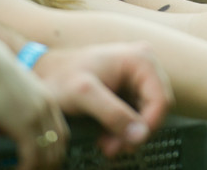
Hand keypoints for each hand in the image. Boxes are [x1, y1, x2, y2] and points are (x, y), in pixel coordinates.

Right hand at [0, 40, 67, 169]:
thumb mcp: (7, 94)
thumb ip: (13, 111)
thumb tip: (6, 129)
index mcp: (45, 98)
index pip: (60, 133)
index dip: (54, 151)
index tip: (44, 164)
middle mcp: (47, 107)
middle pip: (59, 145)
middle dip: (50, 164)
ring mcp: (38, 115)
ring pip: (48, 154)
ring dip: (39, 169)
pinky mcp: (24, 124)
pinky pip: (32, 157)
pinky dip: (26, 169)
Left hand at [34, 42, 172, 156]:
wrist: (45, 72)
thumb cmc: (61, 76)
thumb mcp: (84, 94)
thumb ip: (113, 113)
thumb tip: (139, 135)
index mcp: (141, 59)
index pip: (161, 100)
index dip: (148, 126)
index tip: (128, 145)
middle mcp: (145, 63)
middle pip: (157, 108)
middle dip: (136, 132)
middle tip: (113, 148)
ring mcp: (138, 75)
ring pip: (148, 113)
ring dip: (130, 133)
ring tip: (106, 144)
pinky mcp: (130, 86)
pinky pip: (138, 112)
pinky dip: (125, 128)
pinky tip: (107, 135)